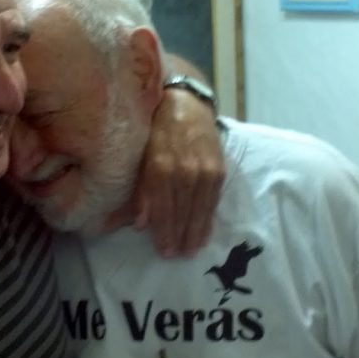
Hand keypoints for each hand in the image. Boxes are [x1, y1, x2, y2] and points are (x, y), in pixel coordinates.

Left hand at [133, 88, 223, 256]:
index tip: (164, 251)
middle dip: (180, 236)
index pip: (163, 207)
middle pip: (183, 211)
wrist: (185, 102)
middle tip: (177, 256)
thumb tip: (140, 223)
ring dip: (196, 231)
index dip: (164, 231)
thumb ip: (141, 189)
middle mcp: (185, 169)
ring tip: (192, 249)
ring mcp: (205, 169)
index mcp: (161, 166)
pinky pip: (213, 199)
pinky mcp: (219, 167)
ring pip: (200, 208)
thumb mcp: (139, 154)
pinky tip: (205, 231)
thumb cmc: (154, 128)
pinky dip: (208, 217)